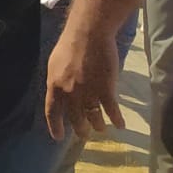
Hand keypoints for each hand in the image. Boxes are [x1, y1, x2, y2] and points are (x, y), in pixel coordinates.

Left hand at [44, 17, 124, 140]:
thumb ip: (57, 81)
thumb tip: (58, 94)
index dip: (55, 126)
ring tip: (101, 128)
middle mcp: (70, 93)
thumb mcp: (55, 64)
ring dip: (98, 125)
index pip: (52, 111)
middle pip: (75, 118)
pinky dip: (117, 119)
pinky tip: (120, 125)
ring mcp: (88, 92)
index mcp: (54, 85)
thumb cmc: (70, 44)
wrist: (88, 34)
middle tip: (84, 134)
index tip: (58, 138)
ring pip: (93, 117)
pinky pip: (112, 110)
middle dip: (80, 129)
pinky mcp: (106, 89)